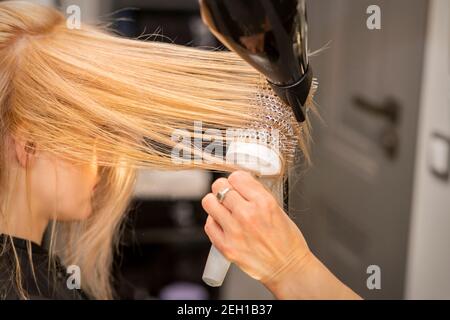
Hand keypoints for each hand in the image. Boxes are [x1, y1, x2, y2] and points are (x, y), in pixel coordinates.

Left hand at [201, 170, 310, 285]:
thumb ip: (256, 194)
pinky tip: (224, 225)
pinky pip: (208, 224)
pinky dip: (214, 222)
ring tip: (224, 210)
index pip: (236, 177)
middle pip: (219, 186)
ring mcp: (235, 231)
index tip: (238, 185)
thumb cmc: (286, 241)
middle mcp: (247, 214)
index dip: (236, 180)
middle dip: (224, 189)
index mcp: (264, 202)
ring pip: (208, 202)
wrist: (288, 268)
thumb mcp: (277, 209)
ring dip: (215, 203)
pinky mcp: (226, 246)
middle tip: (229, 197)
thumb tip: (240, 183)